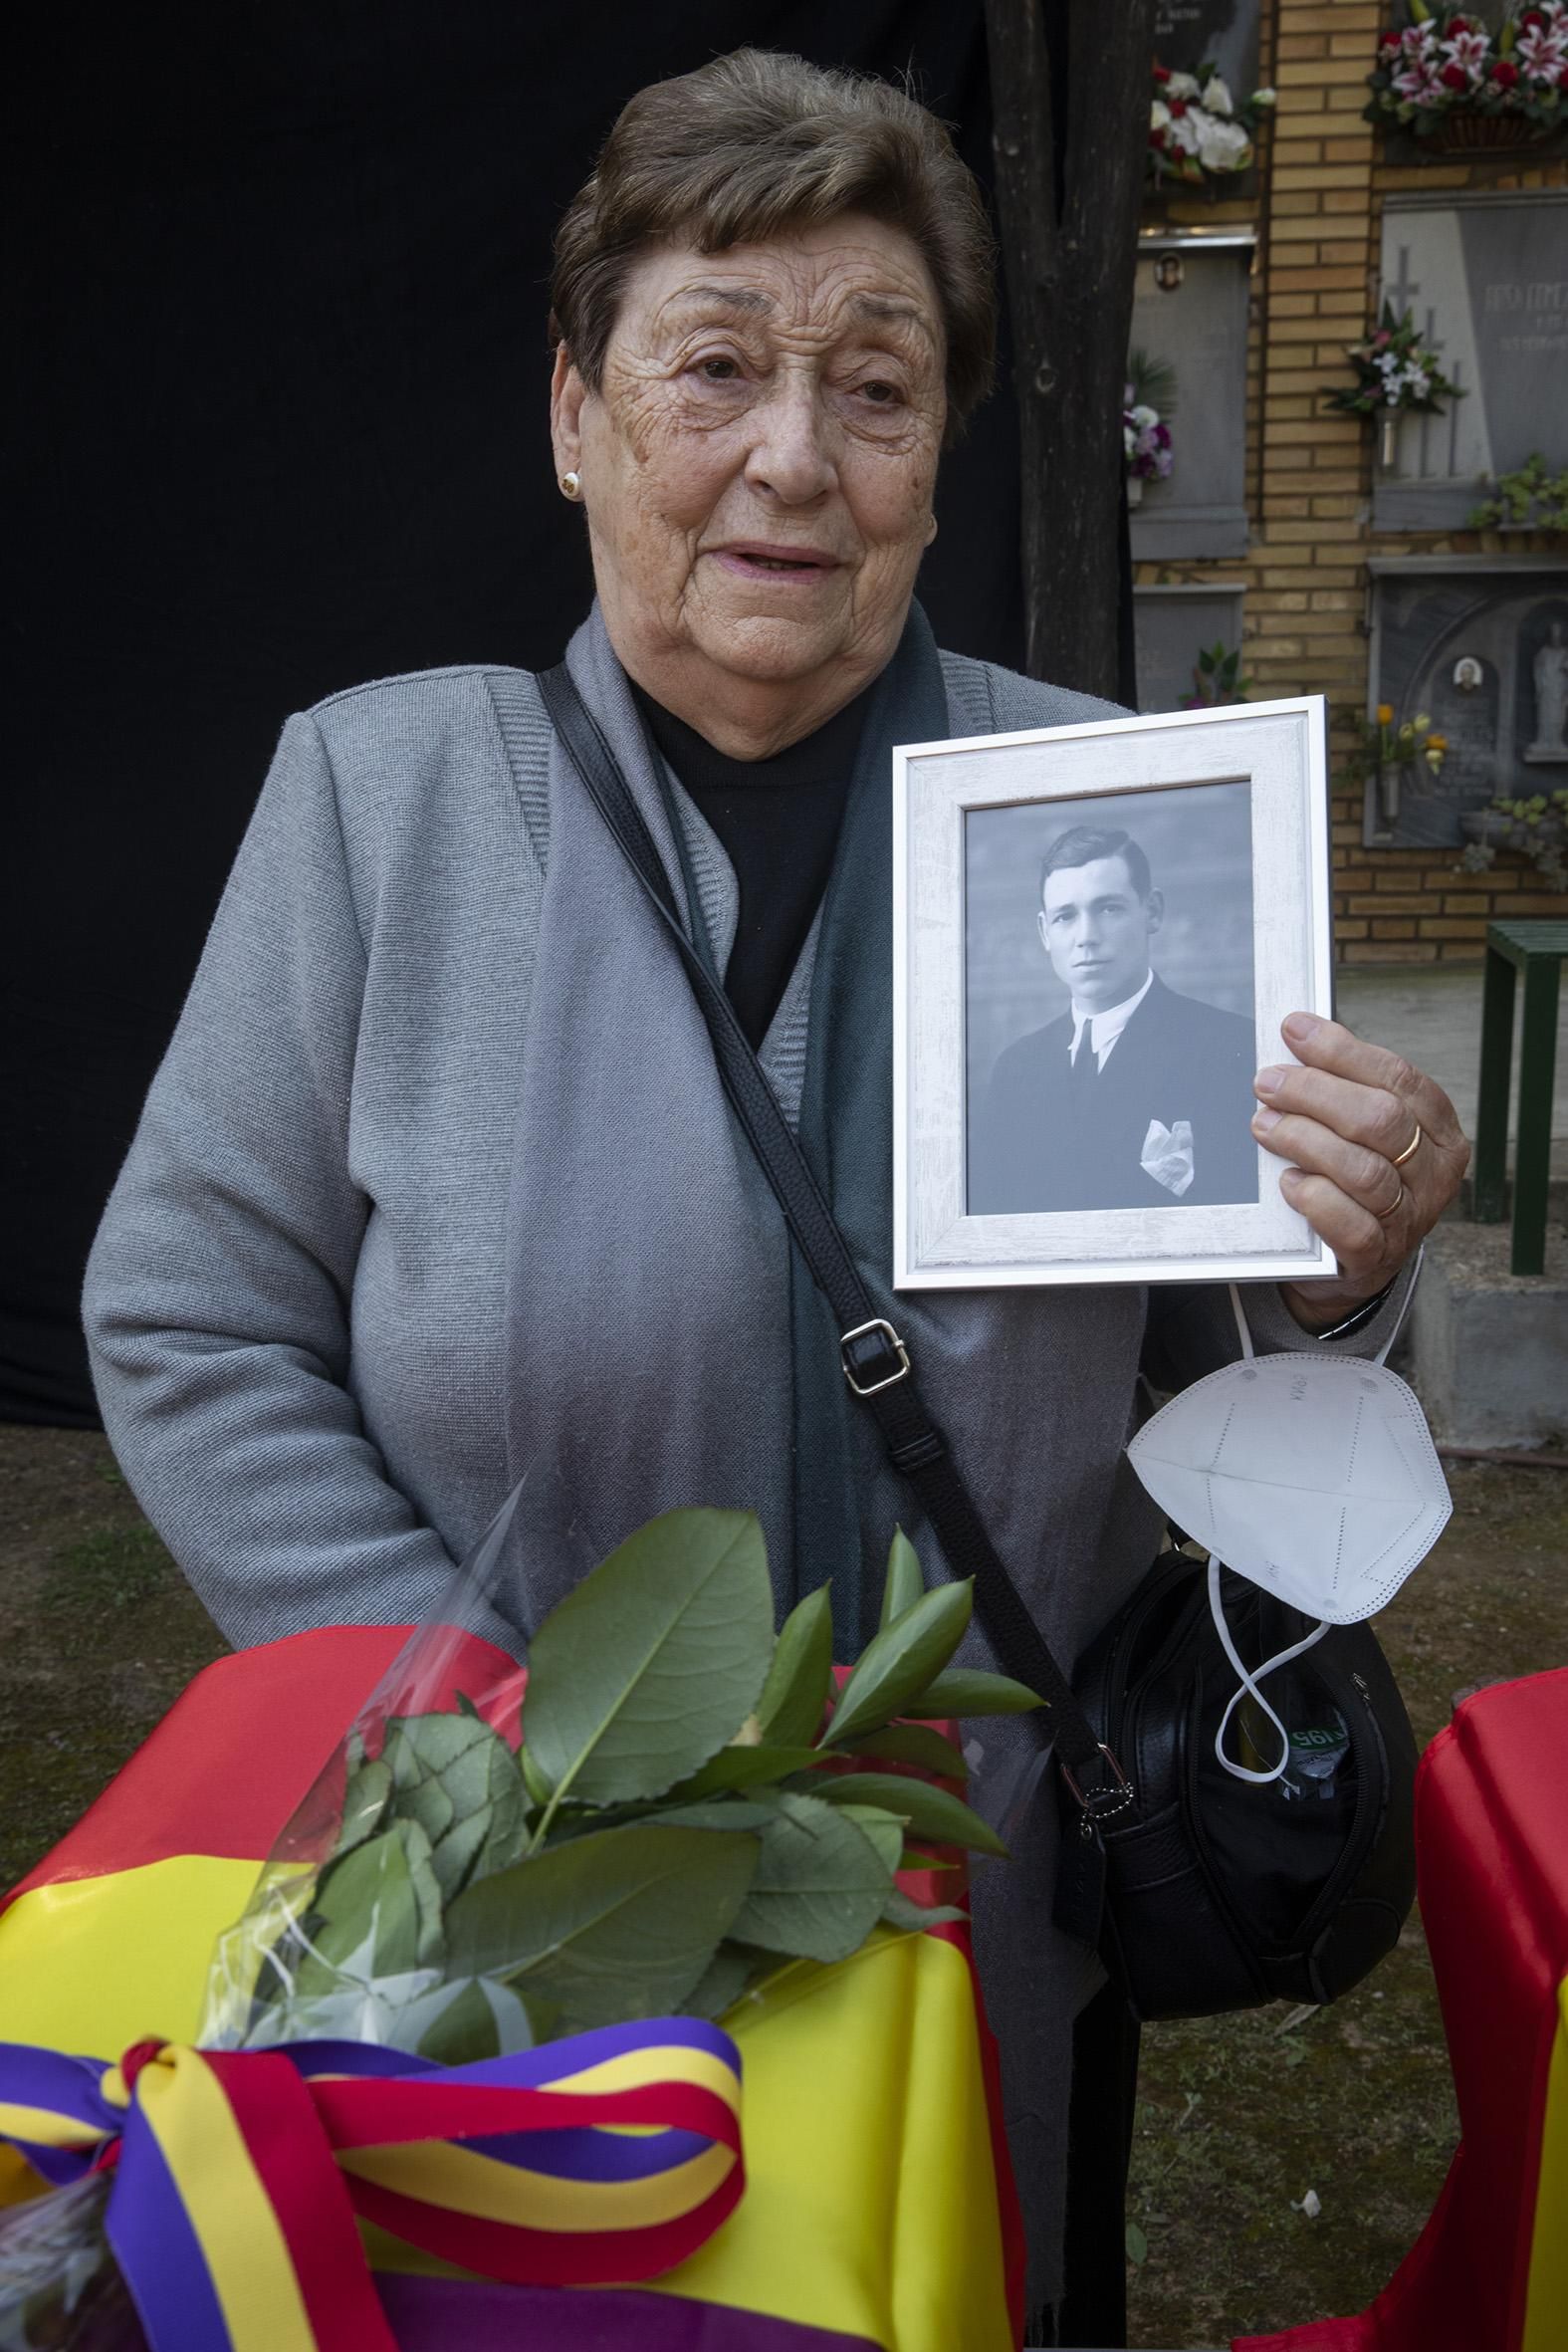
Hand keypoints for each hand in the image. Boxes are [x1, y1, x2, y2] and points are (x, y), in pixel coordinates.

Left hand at [1251, 1012, 1469, 1331]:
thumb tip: (1298, 1036)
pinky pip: (1351, 1225)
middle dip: (1316, 1093)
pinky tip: (1288, 1182)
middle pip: (1381, 1120)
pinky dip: (1315, 1198)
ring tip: (1264, 1126)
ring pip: (1364, 1171)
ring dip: (1305, 1140)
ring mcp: (1410, 1218)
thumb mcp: (1364, 1132)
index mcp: (1440, 1130)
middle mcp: (1434, 1173)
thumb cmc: (1354, 1181)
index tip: (1294, 1031)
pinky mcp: (1377, 1256)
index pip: (1398, 1078)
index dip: (1342, 1051)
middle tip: (1267, 1084)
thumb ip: (1345, 1091)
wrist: (1353, 1263)